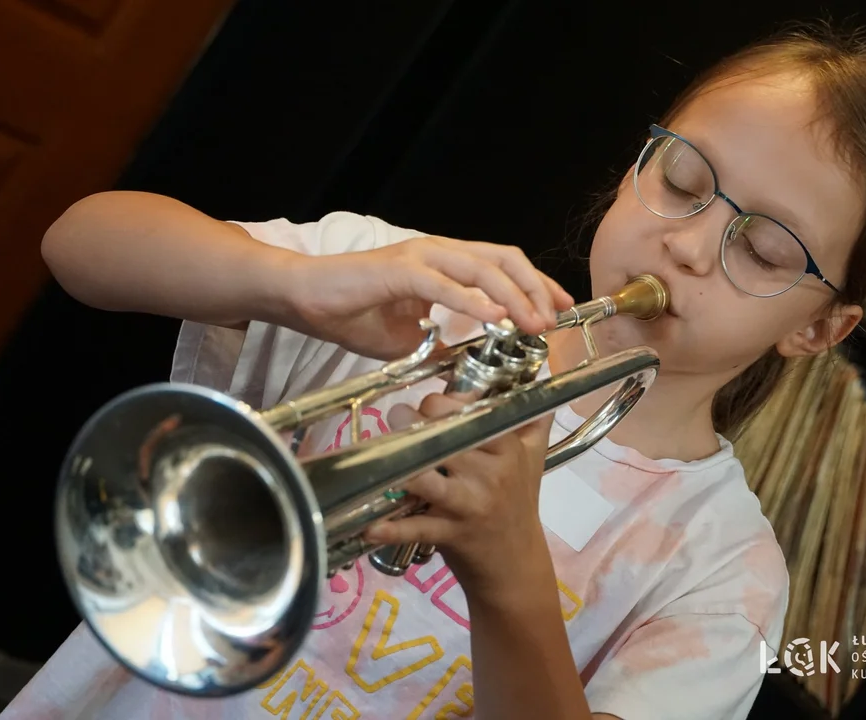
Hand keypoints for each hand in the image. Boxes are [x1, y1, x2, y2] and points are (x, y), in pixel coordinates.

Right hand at [286, 235, 573, 359]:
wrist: (305, 299)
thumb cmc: (351, 314)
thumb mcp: (408, 338)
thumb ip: (440, 342)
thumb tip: (465, 361)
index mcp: (444, 264)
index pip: (502, 264)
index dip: (536, 284)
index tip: (560, 309)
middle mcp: (438, 252)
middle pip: (503, 259)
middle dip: (535, 288)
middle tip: (554, 319)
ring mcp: (420, 258)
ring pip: (481, 268)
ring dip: (513, 297)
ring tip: (533, 322)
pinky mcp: (398, 271)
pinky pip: (444, 285)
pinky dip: (473, 301)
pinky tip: (495, 319)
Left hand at [362, 393, 554, 599]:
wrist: (516, 565)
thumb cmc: (520, 504)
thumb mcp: (534, 459)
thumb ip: (531, 420)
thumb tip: (536, 377)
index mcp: (506, 449)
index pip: (470, 411)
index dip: (439, 403)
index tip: (426, 409)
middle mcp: (490, 473)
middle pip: (444, 436)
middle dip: (412, 422)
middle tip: (397, 420)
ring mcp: (469, 505)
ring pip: (429, 478)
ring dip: (399, 463)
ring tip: (381, 452)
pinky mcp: (451, 534)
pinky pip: (417, 528)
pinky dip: (392, 528)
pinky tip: (370, 525)